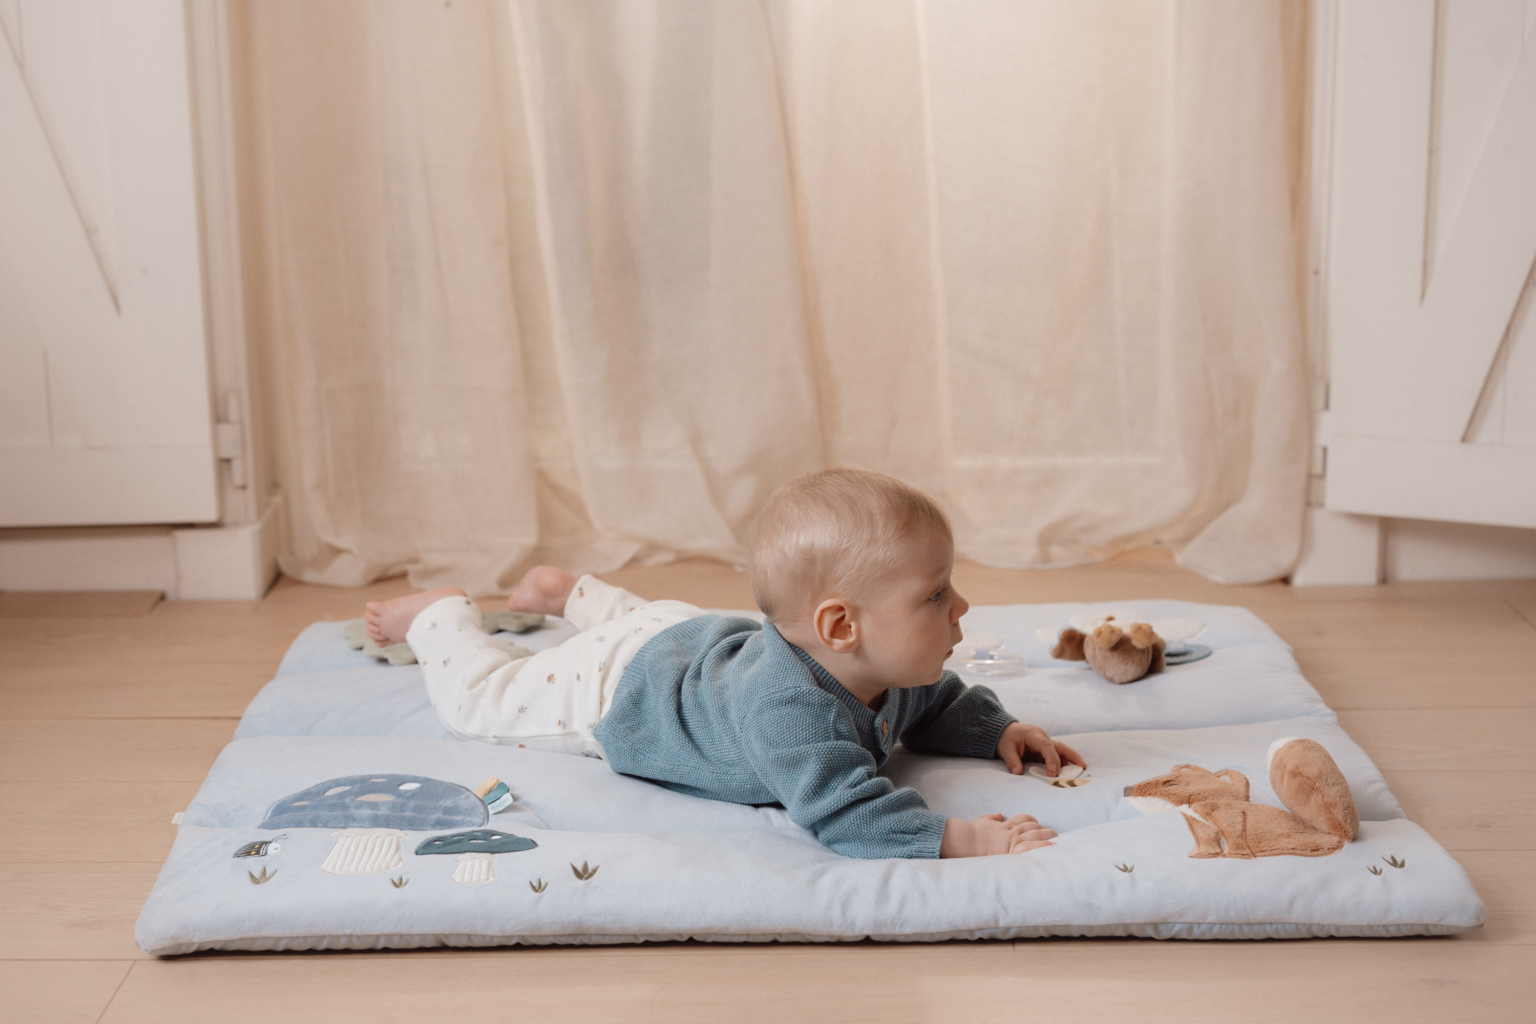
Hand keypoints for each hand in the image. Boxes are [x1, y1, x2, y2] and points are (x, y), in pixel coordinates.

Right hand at [940, 813, 1056, 856]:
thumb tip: (998, 815)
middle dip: (1043, 829)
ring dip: (1047, 835)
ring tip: (1056, 838)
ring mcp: (1013, 840)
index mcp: (1005, 825)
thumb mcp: (981, 821)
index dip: (1032, 821)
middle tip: (1053, 832)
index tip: (1037, 824)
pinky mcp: (1012, 850)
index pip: (1023, 819)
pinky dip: (1043, 846)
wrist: (966, 840)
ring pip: (1035, 834)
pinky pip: (1032, 847)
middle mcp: (1011, 831)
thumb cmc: (971, 832)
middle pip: (1032, 826)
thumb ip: (991, 818)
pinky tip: (1052, 847)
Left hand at [996, 721, 1085, 777]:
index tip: (1053, 771)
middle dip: (1071, 756)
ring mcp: (1045, 743)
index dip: (1052, 758)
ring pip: (1061, 750)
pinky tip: (1071, 770)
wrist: (1004, 731)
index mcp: (1034, 735)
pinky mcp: (1045, 749)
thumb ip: (1012, 761)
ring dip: (1071, 759)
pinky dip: (1064, 762)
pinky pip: (1057, 755)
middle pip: (1060, 746)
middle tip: (1081, 767)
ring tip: (1081, 769)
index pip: (1046, 746)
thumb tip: (1017, 773)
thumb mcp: (1005, 749)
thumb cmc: (1006, 738)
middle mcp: (1043, 738)